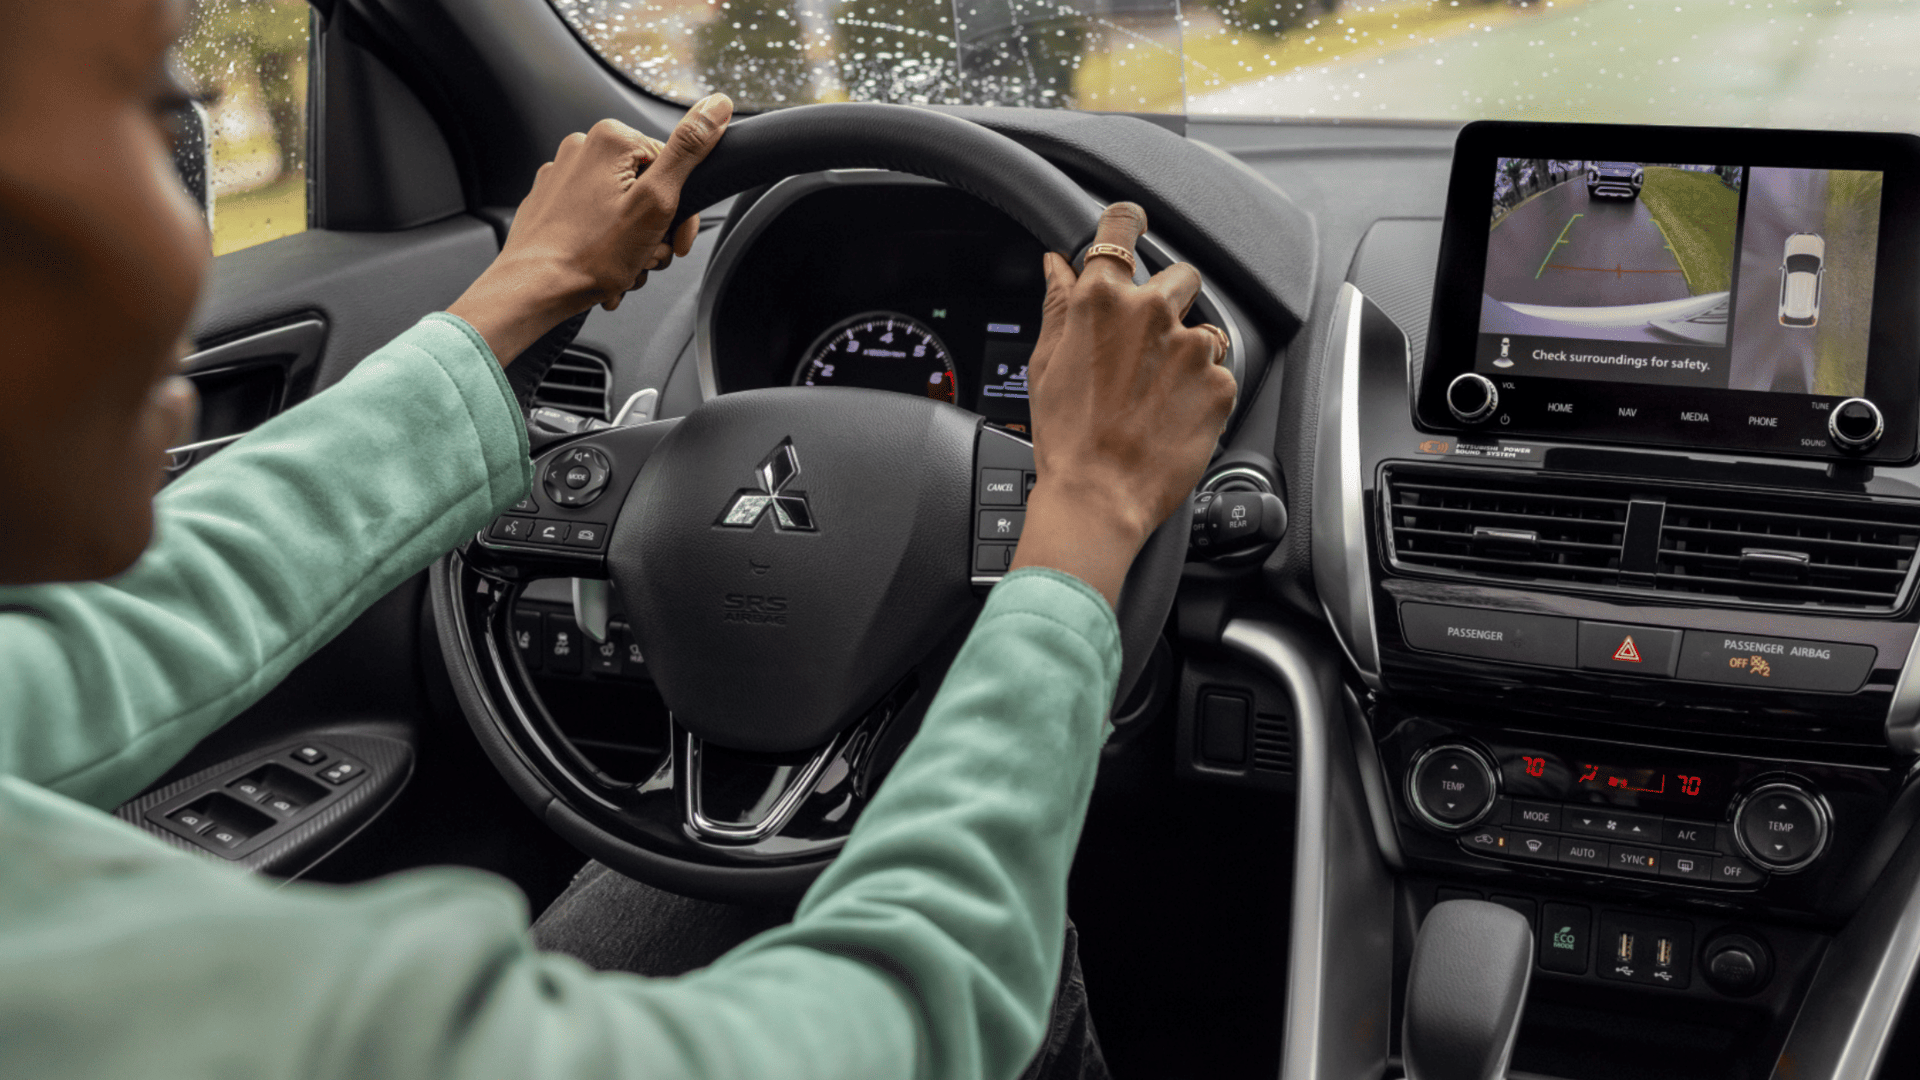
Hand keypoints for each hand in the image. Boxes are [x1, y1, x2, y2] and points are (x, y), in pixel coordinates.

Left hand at [448, 94, 732, 364]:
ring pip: (622, 208)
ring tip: (623, 267)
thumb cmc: (590, 255)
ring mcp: (561, 175)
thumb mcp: (656, 201)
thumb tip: (717, 105)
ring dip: (632, 244)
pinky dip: (605, 244)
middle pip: (647, 189)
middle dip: (655, 231)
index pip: (674, 168)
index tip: (675, 242)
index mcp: (611, 139)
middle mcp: (581, 148)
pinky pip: (593, 220)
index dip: (683, 213)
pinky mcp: (549, 202)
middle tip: (646, 257)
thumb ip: (689, 150)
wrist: (533, 289)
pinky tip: (604, 266)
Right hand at [1009, 203, 1237, 608]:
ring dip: (1188, 350)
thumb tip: (1056, 265)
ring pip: (1204, 328)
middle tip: (1148, 344)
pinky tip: (1173, 416)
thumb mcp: (1046, 364)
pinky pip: (1219, 371)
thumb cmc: (1066, 438)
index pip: (1121, 229)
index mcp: (1102, 300)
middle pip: (1180, 274)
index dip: (1128, 222)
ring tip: (1158, 394)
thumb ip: (1059, 305)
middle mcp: (1151, 313)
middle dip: (1169, 298)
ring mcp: (1191, 347)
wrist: (1100, 497)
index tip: (1134, 223)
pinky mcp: (1221, 382)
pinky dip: (1202, 390)